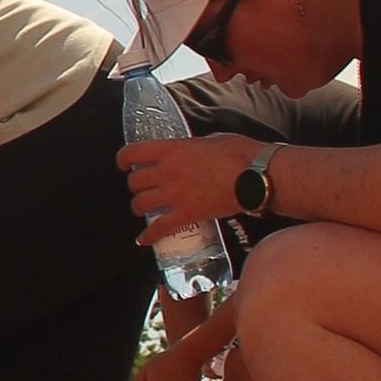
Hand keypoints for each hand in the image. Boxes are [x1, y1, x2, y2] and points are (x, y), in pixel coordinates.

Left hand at [119, 132, 261, 249]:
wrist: (256, 176)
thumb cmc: (240, 154)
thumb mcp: (211, 140)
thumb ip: (193, 147)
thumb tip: (192, 151)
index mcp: (172, 149)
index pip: (133, 153)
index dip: (124, 160)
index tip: (125, 164)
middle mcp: (168, 171)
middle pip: (134, 183)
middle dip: (137, 187)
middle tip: (145, 188)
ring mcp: (176, 194)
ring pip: (140, 205)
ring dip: (140, 208)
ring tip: (146, 210)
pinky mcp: (187, 215)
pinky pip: (158, 229)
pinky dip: (148, 236)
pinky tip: (144, 240)